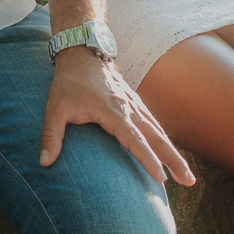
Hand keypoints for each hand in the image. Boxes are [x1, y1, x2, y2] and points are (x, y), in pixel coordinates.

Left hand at [40, 46, 195, 185]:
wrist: (82, 51)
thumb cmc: (68, 82)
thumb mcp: (54, 108)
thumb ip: (51, 136)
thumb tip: (44, 163)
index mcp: (112, 112)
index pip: (134, 140)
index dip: (148, 159)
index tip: (161, 177)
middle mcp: (129, 109)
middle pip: (156, 138)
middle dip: (174, 160)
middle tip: (190, 181)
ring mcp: (134, 104)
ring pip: (159, 131)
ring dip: (173, 153)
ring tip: (187, 176)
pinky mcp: (134, 102)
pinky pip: (153, 123)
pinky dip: (164, 139)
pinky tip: (170, 152)